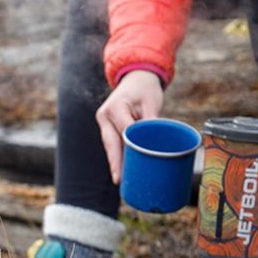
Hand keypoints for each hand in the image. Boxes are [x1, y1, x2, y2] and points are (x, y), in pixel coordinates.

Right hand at [95, 69, 164, 184]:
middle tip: (118, 180)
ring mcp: (103, 121)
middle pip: (111, 143)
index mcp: (115, 108)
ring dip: (115, 161)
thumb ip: (150, 122)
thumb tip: (153, 143)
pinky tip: (121, 168)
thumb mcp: (152, 102)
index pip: (123, 133)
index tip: (131, 165)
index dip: (127, 151)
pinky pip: (112, 142)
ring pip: (110, 145)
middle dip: (115, 162)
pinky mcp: (107, 125)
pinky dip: (117, 154)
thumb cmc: (145, 88)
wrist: (136, 77)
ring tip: (119, 179)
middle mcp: (104, 115)